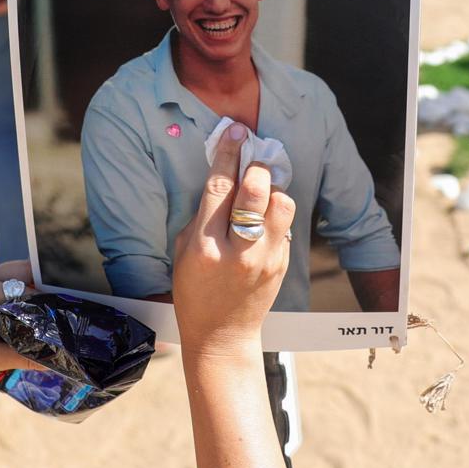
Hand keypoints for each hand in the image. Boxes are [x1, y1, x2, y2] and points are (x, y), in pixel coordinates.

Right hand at [173, 124, 292, 361]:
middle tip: (253, 159)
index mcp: (205, 246)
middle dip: (256, 165)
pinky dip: (275, 216)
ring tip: (261, 194)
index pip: (219, 187)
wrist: (221, 336)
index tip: (235, 131)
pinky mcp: (282, 265)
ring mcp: (264, 259)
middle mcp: (238, 251)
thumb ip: (201, 216)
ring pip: (281, 205)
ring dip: (272, 191)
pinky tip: (263, 221)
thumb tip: (222, 179)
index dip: (228, 153)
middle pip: (255, 190)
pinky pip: (285, 226)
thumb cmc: (195, 291)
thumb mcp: (183, 252)